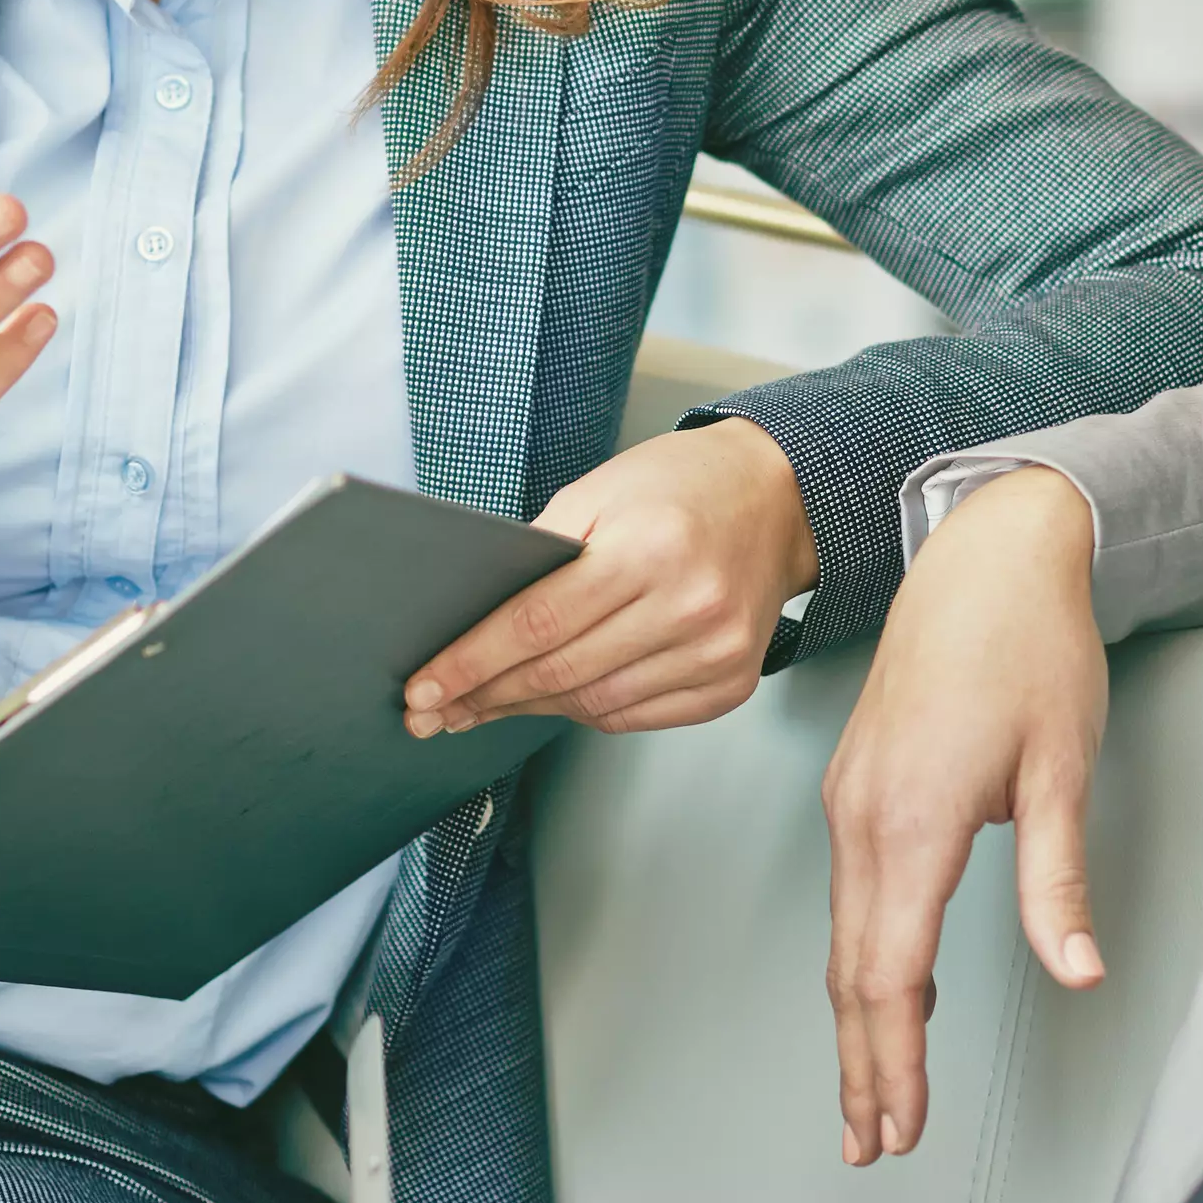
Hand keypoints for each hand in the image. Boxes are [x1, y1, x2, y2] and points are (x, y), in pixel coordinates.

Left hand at [401, 416, 819, 738]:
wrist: (778, 498)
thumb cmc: (680, 486)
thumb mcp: (598, 490)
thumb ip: (541, 553)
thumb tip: (474, 622)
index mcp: (648, 549)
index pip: (537, 623)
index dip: (472, 661)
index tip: (424, 687)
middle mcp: (689, 607)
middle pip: (561, 672)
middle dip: (485, 695)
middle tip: (431, 712)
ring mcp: (716, 653)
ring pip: (595, 704)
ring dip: (529, 709)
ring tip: (481, 707)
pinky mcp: (730, 683)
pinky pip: (636, 716)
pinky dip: (585, 710)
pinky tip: (551, 700)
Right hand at [821, 463, 1108, 1165]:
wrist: (987, 552)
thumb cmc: (1028, 641)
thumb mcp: (1063, 764)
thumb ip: (1057, 876)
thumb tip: (1077, 967)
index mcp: (911, 816)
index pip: (890, 971)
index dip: (895, 1060)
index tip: (902, 1124)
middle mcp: (864, 812)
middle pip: (850, 968)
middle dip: (861, 1062)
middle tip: (870, 1140)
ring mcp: (852, 796)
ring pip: (843, 934)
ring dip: (857, 1017)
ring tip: (872, 1090)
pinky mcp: (859, 781)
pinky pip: (850, 891)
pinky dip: (861, 956)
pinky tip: (892, 986)